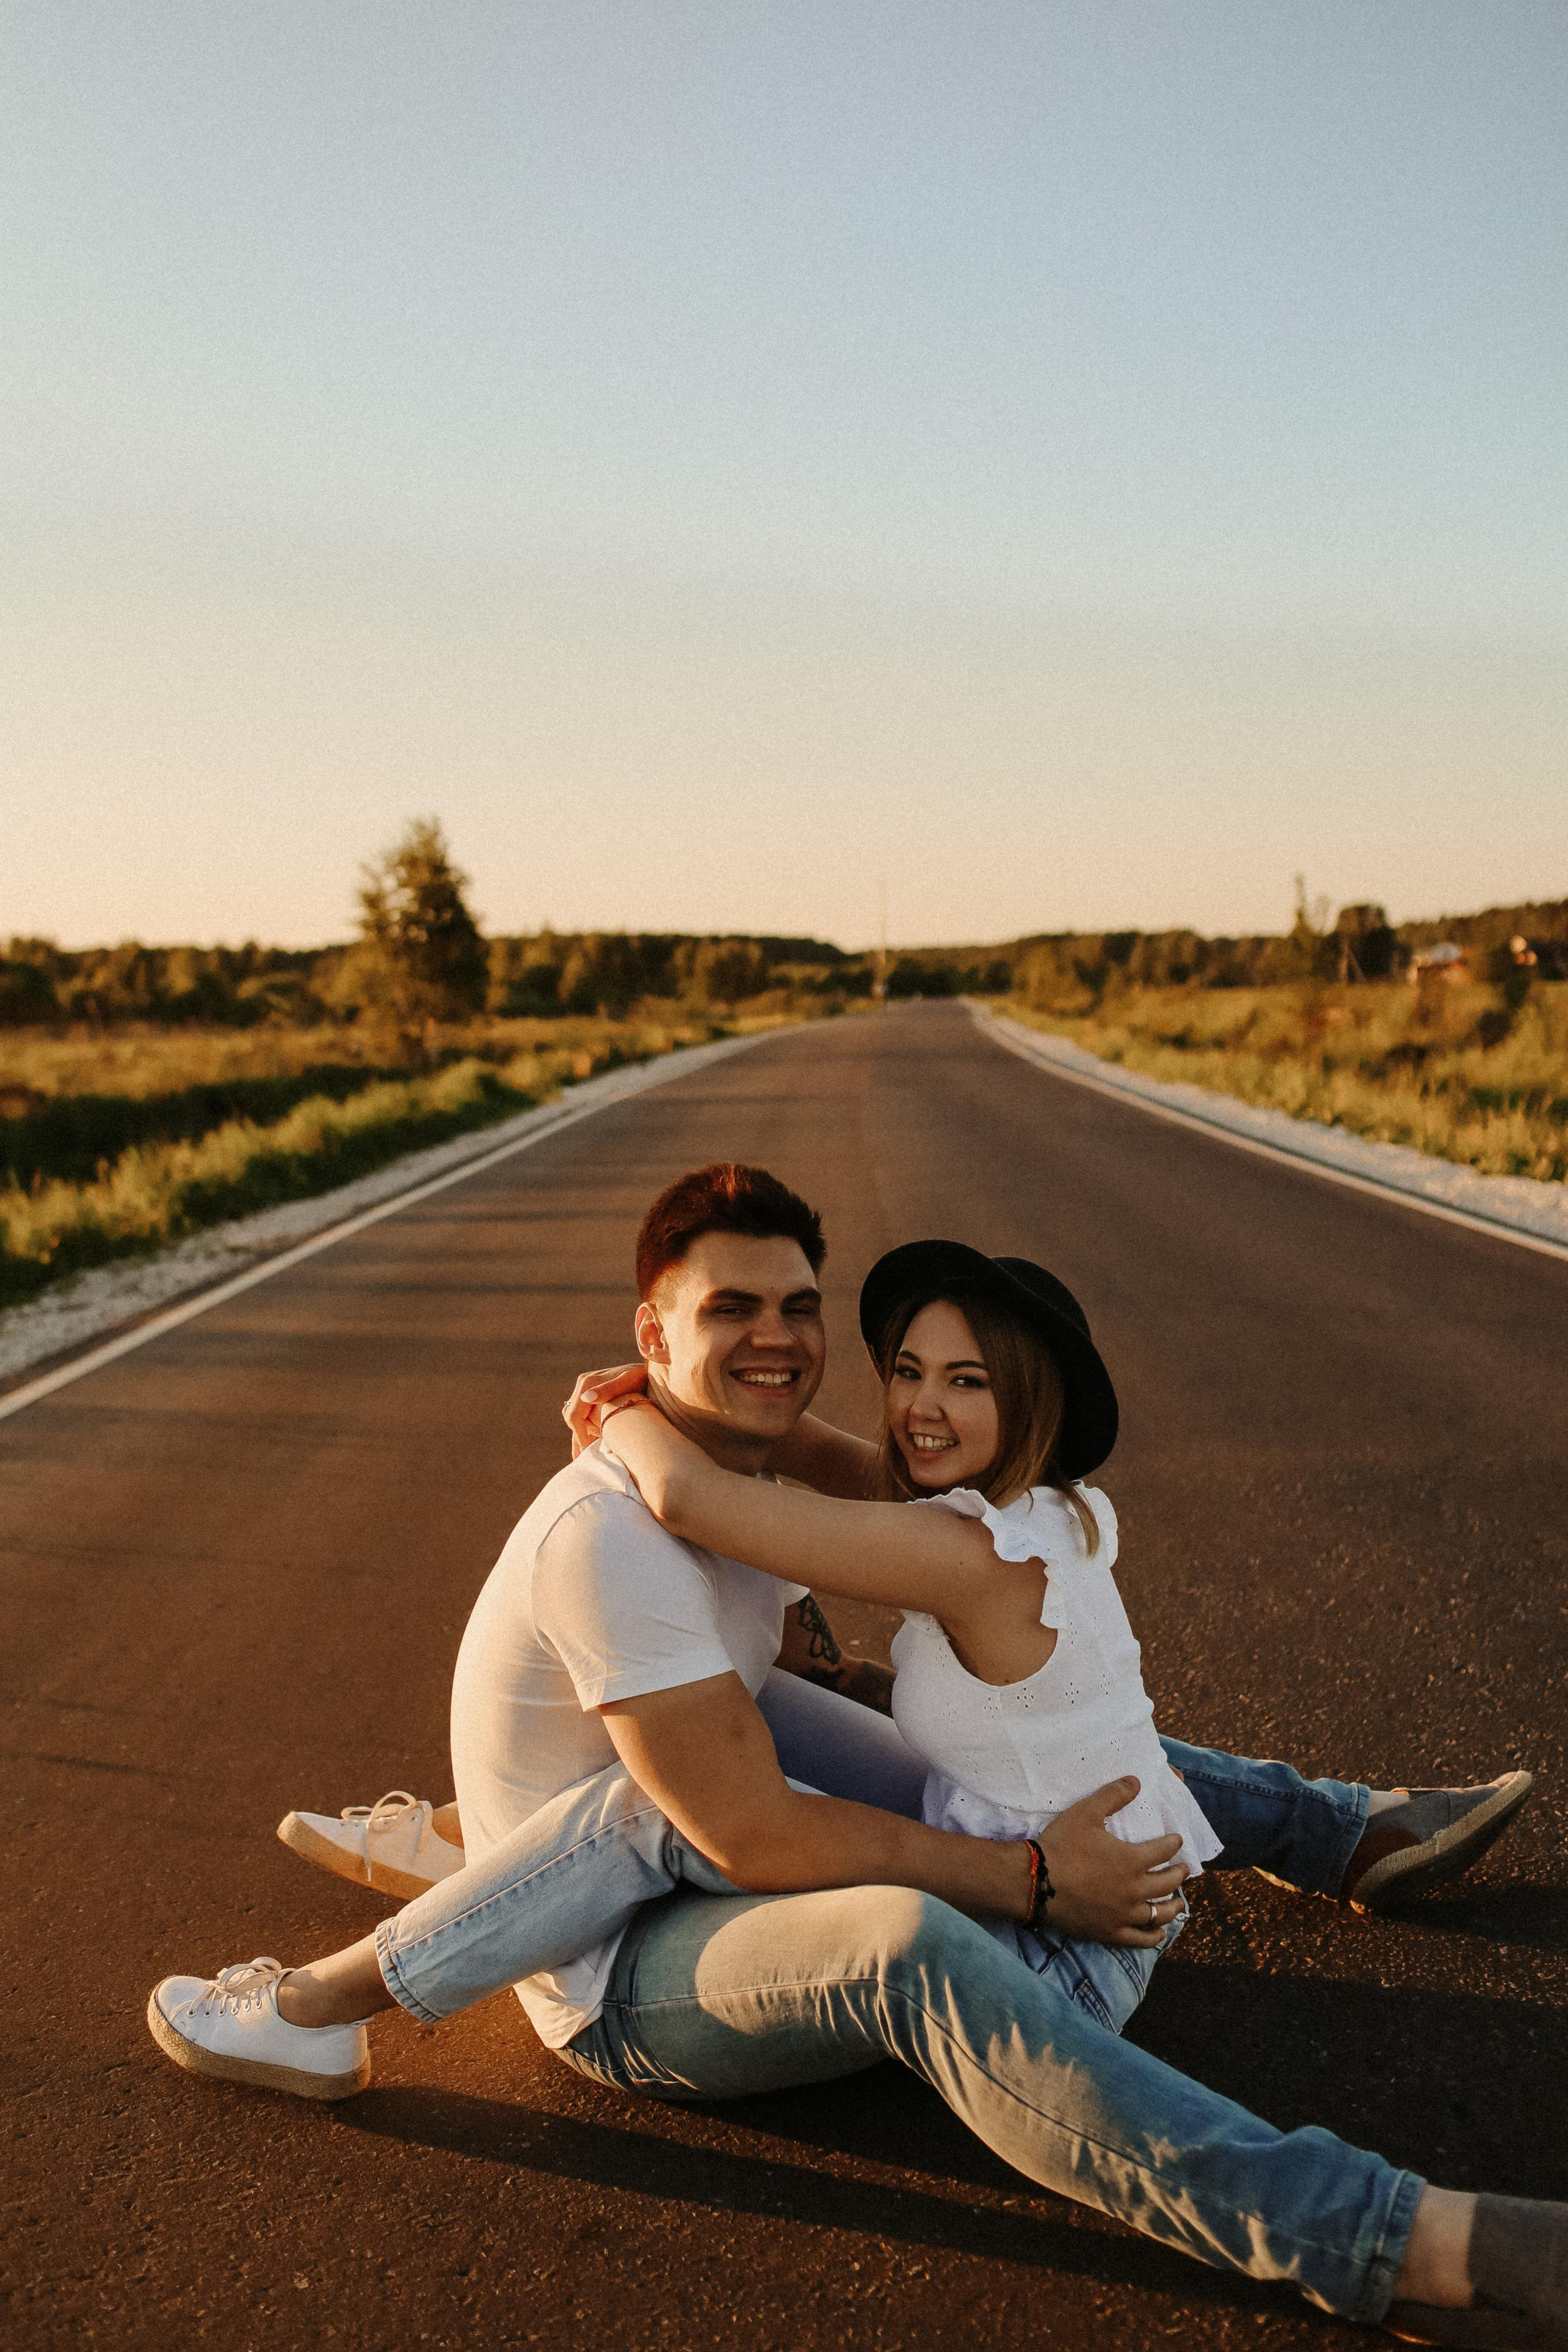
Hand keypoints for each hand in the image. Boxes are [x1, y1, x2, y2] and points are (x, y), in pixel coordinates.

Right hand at [562, 1362, 646, 1456]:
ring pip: (576, 1421)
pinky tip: (586, 1450)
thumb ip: (608, 1389)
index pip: (574, 1414)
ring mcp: (586, 1393)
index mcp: (587, 1383)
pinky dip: (583, 1433)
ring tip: (588, 1456)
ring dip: (582, 1436)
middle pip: (573, 1419)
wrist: (649, 1373)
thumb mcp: (628, 1380)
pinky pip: (581, 1419)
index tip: (588, 1450)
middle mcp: (583, 1387)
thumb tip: (586, 1398)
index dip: (580, 1434)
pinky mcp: (591, 1400)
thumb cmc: (641, 1377)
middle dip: (581, 1436)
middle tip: (594, 1453)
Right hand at [1034, 1778, 1189, 1947]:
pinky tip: (1159, 1933)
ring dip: (1172, 1906)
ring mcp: (1123, 1914)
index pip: (1163, 1850)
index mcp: (1132, 1860)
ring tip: (1178, 1901)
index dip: (1173, 1844)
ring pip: (1158, 1913)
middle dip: (1178, 1874)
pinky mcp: (1110, 1932)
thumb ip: (1112, 1796)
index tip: (1178, 1840)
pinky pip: (1139, 1939)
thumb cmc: (1062, 1845)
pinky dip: (1153, 1936)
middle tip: (1184, 1869)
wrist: (1036, 1882)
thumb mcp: (1085, 1812)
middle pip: (1167, 1882)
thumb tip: (1136, 1781)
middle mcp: (1134, 1889)